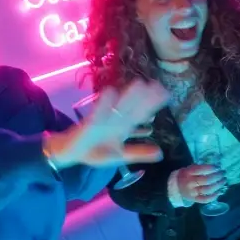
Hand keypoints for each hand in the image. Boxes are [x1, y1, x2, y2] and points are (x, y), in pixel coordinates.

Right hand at [45, 80, 167, 168]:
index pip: (141, 114)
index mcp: (124, 127)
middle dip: (144, 97)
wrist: (73, 152)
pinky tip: (110, 92)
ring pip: (118, 106)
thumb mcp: (121, 155)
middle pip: (133, 106)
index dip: (153, 104)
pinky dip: (104, 103)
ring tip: (139, 84)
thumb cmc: (97, 151)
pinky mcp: (89, 122)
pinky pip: (98, 111)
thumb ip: (138, 152)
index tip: (166, 95)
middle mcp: (116, 120)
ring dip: (128, 96)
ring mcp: (103, 120)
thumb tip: (160, 154)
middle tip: (157, 85)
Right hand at [175, 164, 226, 203]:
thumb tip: (216, 167)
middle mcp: (190, 183)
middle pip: (206, 180)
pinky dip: (214, 196)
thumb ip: (201, 168)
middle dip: (217, 176)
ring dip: (218, 185)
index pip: (201, 169)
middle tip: (223, 173)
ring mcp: (193, 192)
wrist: (176, 187)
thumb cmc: (186, 175)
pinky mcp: (195, 200)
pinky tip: (219, 191)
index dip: (211, 168)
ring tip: (223, 180)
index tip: (218, 166)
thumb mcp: (190, 168)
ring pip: (208, 190)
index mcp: (188, 173)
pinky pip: (205, 199)